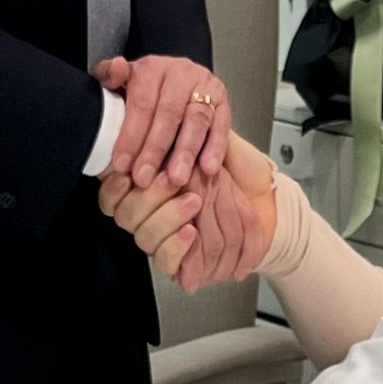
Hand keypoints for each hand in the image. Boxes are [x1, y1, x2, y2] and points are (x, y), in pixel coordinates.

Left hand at [95, 55, 229, 190]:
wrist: (176, 85)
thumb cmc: (142, 92)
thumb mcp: (120, 82)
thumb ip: (109, 76)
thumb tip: (115, 66)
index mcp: (151, 68)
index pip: (141, 103)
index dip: (130, 136)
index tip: (121, 165)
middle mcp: (181, 72)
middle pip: (168, 114)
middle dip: (155, 150)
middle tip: (144, 179)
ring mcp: (205, 85)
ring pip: (196, 120)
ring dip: (186, 152)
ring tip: (176, 179)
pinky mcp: (222, 100)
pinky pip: (221, 125)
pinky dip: (216, 148)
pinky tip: (208, 168)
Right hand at [102, 130, 278, 291]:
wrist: (270, 198)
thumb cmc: (240, 168)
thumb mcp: (210, 138)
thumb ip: (179, 133)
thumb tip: (152, 120)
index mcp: (149, 185)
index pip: (112, 195)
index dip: (114, 186)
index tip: (129, 170)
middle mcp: (151, 215)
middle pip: (126, 215)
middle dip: (149, 195)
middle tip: (174, 178)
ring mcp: (165, 240)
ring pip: (144, 237)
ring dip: (167, 216)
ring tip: (193, 200)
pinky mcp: (184, 263)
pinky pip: (166, 262)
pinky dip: (176, 247)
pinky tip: (190, 231)